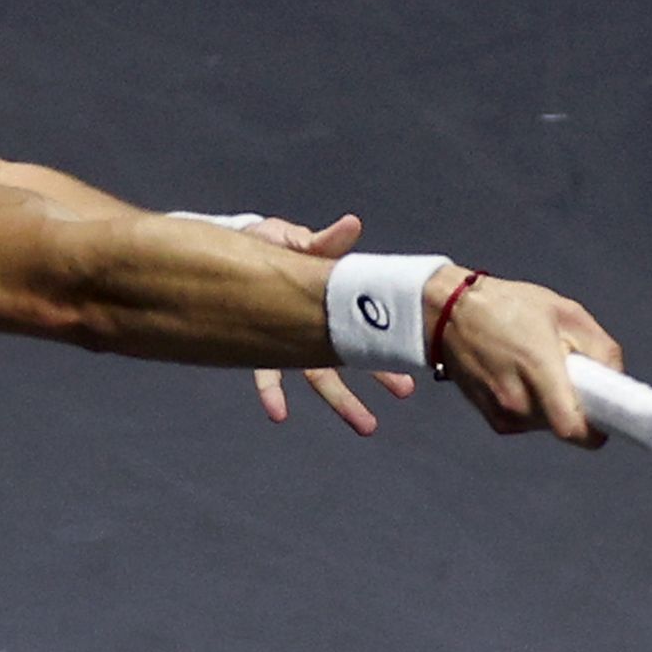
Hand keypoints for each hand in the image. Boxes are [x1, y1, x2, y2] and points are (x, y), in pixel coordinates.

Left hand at [239, 215, 417, 433]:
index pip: (369, 319)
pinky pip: (268, 376)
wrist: (236, 258)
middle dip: (382, 374)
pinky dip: (273, 394)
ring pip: (323, 377)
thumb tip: (351, 225)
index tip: (415, 352)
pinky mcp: (261, 348)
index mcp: (332, 302)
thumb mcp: (296, 241)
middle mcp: (319, 328)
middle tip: (406, 389)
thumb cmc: (273, 247)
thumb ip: (321, 242)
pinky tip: (279, 414)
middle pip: (356, 353)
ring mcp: (293, 342)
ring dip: (345, 401)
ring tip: (366, 426)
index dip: (391, 334)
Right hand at [431, 275, 624, 445]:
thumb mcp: (567, 312)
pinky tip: (525, 379)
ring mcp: (503, 413)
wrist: (453, 313)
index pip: (572, 428)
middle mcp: (517, 400)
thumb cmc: (509, 307)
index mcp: (538, 369)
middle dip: (577, 405)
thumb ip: (601, 349)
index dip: (596, 431)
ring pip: (549, 425)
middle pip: (566, 426)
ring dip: (556, 406)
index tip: (607, 419)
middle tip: (572, 375)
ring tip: (542, 372)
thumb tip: (614, 380)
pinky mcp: (494, 419)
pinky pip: (531, 423)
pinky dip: (537, 407)